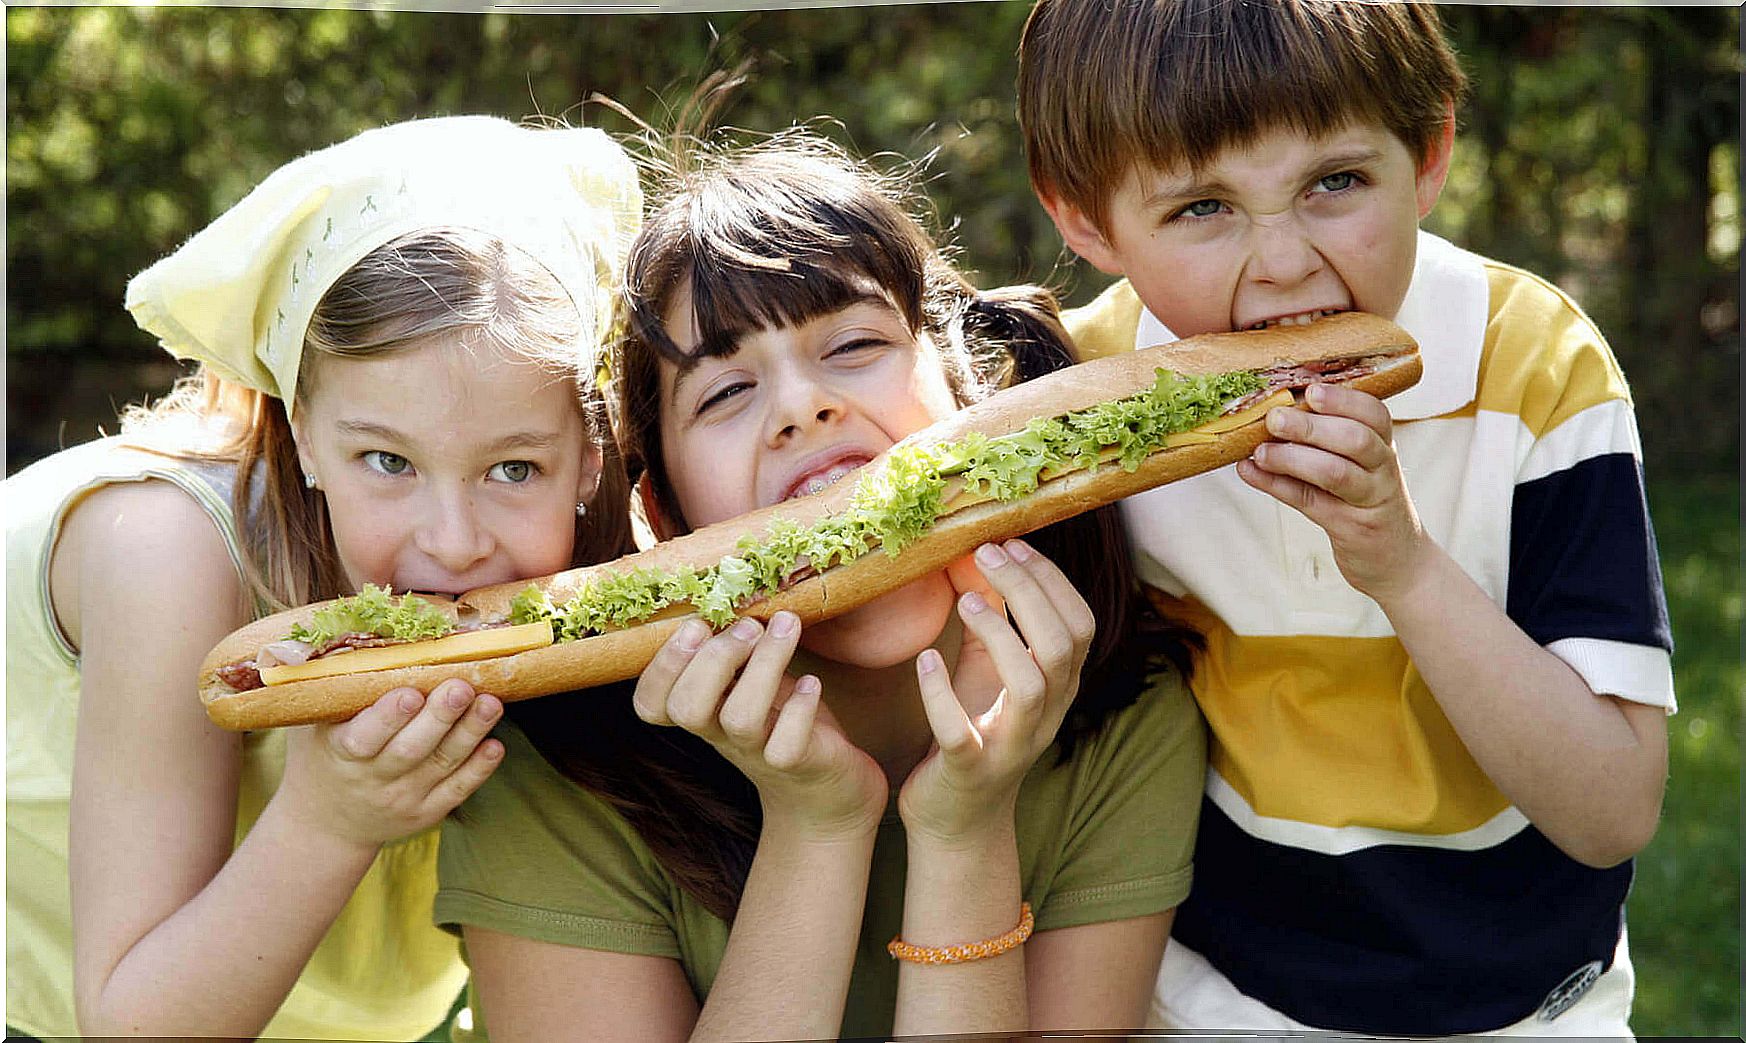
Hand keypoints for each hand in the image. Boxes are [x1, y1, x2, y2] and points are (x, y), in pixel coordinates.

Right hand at [277, 679, 504, 852]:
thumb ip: (334, 690)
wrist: (325, 821)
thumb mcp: (315, 725)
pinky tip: (494, 744)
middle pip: (410, 749)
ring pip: (441, 765)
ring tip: (491, 704)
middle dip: (439, 717)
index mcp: (341, 753)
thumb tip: (340, 638)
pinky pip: (456, 791)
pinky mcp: (427, 811)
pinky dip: (478, 769)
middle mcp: (373, 779)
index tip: (410, 692)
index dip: (388, 717)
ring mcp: (403, 798)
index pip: (364, 738)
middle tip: (461, 686)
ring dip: (469, 734)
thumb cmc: (324, 756)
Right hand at [633, 612, 887, 839]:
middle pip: (688, 708)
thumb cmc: (784, 719)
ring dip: (764, 665)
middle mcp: (721, 735)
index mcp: (702, 712)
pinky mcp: (797, 764)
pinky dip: (799, 707)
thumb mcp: (751, 680)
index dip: (662, 668)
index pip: (650, 704)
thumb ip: (735, 649)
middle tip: (749, 625)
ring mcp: (757, 753)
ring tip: (786, 626)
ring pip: (739, 718)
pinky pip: (787, 744)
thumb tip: (730, 589)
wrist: (830, 786)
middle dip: (714, 658)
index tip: (695, 624)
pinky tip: (812, 683)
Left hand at [898, 540, 1094, 843]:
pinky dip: (941, 696)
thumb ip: (991, 620)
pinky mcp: (969, 771)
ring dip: (1001, 636)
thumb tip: (977, 555)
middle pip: (1062, 646)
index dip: (1053, 581)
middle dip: (1028, 594)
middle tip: (987, 556)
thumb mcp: (987, 670)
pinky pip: (961, 735)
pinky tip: (924, 662)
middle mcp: (1045, 716)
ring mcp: (1011, 746)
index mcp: (1057, 687)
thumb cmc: (974, 729)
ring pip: (1031, 686)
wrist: (956, 818)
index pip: (1080, 625)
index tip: (1014, 545)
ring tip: (966, 604)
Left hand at [1238, 382, 1435, 604]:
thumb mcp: (1361, 467)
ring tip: (1259, 452)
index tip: (1311, 390)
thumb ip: (1329, 442)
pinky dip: (1276, 486)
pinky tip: (1250, 473)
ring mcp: (1370, 500)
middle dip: (1312, 427)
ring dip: (1292, 458)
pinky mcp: (1351, 529)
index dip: (1343, 400)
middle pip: (1355, 440)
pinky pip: (1310, 503)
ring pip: (1335, 473)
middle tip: (1274, 418)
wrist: (1398, 561)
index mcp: (1384, 446)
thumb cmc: (1367, 502)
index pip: (1374, 413)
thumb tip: (1273, 412)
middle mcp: (1383, 469)